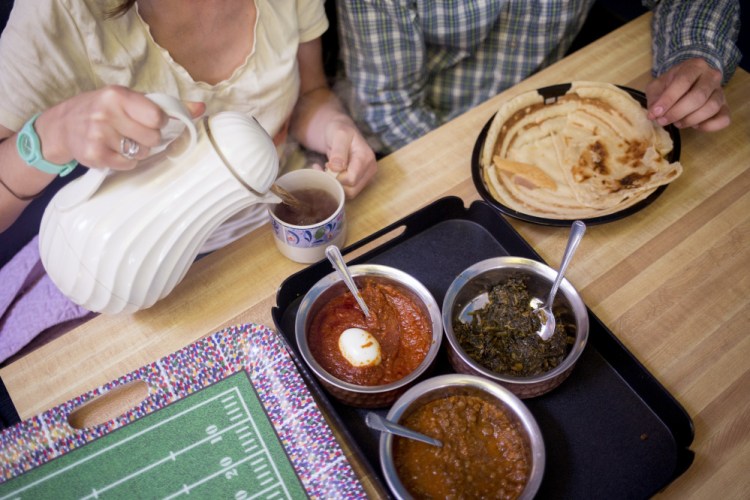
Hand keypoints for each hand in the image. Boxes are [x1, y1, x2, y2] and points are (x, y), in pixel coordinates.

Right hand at [40, 85, 204, 169]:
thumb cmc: (106, 110)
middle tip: (131, 133)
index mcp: (118, 95)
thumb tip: (202, 107)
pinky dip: (124, 162)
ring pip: (140, 153)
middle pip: (152, 139)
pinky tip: (111, 151)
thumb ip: (169, 105)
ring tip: (120, 141)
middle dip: (147, 139)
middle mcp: (106, 112)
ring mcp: (98, 134)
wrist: (64, 125)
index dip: (159, 124)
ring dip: (136, 151)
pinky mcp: (93, 154)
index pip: (158, 117)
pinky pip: (126, 165)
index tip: (149, 122)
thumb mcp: (132, 100)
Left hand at [314, 119, 376, 198]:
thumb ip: (339, 151)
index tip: (325, 165)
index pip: (351, 179)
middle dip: (334, 182)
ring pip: (350, 193)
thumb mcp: (338, 135)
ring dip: (334, 184)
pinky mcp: (360, 181)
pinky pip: (348, 191)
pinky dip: (336, 185)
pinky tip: (329, 173)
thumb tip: (337, 168)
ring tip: (325, 170)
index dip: (336, 177)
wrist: (340, 131)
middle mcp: (370, 169)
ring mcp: (366, 176)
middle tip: (322, 168)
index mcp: (366, 158)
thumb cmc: (339, 130)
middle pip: (351, 189)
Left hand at [645, 58, 729, 131]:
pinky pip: (723, 119)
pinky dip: (708, 126)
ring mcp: (720, 91)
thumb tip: (654, 114)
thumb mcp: (658, 86)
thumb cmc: (671, 85)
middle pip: (698, 96)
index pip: (683, 81)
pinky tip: (695, 126)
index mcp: (694, 66)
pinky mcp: (725, 107)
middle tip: (663, 121)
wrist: (687, 83)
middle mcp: (711, 76)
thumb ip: (654, 98)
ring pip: (711, 107)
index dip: (668, 99)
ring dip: (690, 120)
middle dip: (677, 112)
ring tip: (677, 123)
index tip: (655, 113)